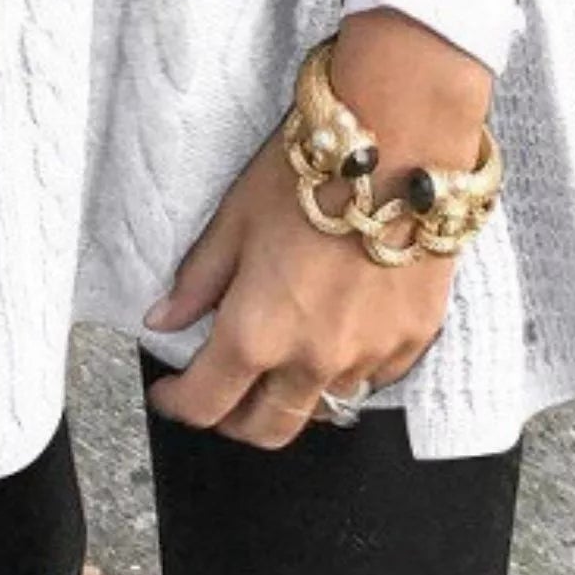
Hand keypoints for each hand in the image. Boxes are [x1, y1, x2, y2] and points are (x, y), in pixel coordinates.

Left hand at [141, 8, 491, 448]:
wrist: (401, 144)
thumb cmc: (308, 173)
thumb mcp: (234, 218)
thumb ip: (198, 280)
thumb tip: (162, 320)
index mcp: (257, 333)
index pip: (206, 404)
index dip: (177, 403)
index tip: (169, 391)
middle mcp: (313, 360)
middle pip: (266, 429)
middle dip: (234, 419)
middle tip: (220, 389)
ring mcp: (369, 356)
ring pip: (322, 408)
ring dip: (293, 394)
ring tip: (280, 356)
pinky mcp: (413, 339)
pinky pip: (372, 380)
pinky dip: (346, 370)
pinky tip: (336, 333)